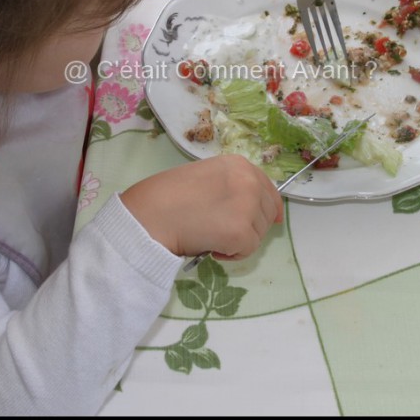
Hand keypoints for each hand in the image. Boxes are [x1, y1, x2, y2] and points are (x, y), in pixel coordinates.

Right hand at [120, 154, 283, 259]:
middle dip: (253, 225)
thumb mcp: (205, 176)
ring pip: (259, 232)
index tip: (269, 219)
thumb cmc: (166, 196)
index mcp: (238, 164)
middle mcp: (248, 180)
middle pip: (269, 211)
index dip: (268, 206)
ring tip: (213, 237)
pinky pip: (248, 250)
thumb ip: (230, 186)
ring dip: (241, 240)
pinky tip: (212, 247)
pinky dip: (232, 254)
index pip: (267, 187)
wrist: (149, 215)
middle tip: (226, 232)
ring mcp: (247, 206)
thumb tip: (251, 207)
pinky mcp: (241, 232)